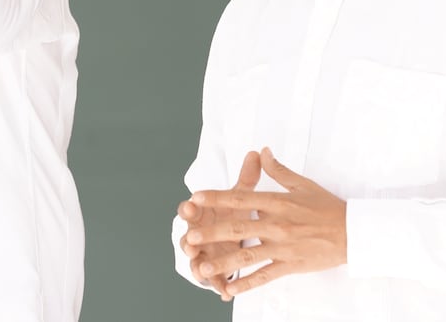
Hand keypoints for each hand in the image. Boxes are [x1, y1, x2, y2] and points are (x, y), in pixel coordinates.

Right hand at [177, 151, 260, 300]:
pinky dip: (219, 285)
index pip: (190, 209)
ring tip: (201, 267)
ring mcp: (203, 254)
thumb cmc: (233, 214)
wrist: (234, 236)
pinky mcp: (213, 271)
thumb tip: (257, 153)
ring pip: (197, 260)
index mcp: (202, 214)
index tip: (190, 205)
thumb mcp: (241, 196)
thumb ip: (247, 178)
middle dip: (189, 238)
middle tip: (190, 240)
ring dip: (198, 264)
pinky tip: (226, 292)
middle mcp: (198, 234)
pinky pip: (214, 280)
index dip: (189, 208)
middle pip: (189, 236)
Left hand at [185, 147, 346, 297]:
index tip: (197, 197)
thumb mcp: (303, 184)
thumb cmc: (327, 208)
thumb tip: (263, 152)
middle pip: (239, 228)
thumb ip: (278, 170)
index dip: (218, 198)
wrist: (353, 232)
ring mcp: (283, 246)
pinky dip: (247, 282)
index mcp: (278, 202)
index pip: (242, 197)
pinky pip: (265, 275)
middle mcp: (277, 224)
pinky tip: (230, 288)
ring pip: (248, 255)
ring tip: (202, 268)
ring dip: (224, 262)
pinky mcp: (291, 264)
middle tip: (190, 237)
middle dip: (212, 233)